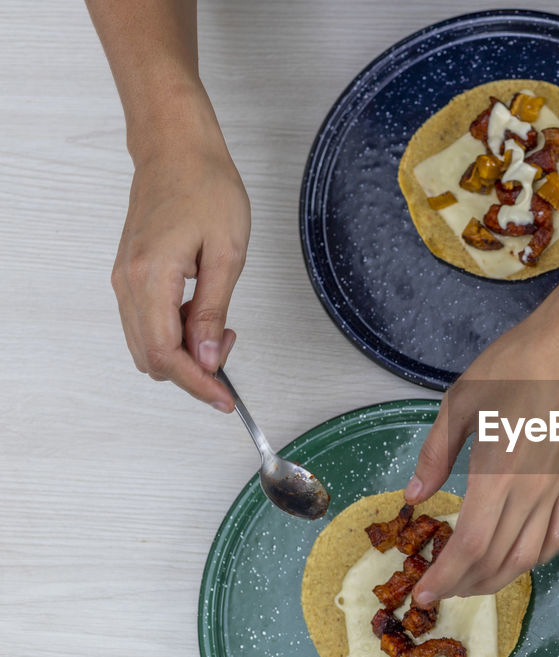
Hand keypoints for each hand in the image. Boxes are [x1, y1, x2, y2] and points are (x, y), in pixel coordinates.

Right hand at [110, 135, 248, 409]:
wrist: (176, 150)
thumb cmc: (206, 188)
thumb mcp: (227, 253)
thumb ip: (214, 310)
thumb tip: (207, 357)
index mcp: (150, 278)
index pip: (167, 354)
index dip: (197, 383)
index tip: (225, 398)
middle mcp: (127, 283)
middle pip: (151, 358)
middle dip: (193, 370)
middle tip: (229, 347)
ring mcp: (123, 280)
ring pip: (146, 345)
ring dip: (183, 353)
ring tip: (221, 328)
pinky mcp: (129, 275)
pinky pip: (145, 323)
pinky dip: (174, 333)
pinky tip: (203, 315)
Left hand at [405, 282, 558, 604]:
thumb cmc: (518, 364)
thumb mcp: (461, 401)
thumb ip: (436, 452)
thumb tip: (415, 494)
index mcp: (498, 473)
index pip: (470, 545)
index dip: (445, 577)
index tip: (423, 591)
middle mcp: (530, 491)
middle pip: (497, 560)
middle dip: (464, 584)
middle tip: (438, 590)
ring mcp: (555, 489)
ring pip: (529, 556)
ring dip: (498, 578)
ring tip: (471, 582)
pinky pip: (558, 535)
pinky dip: (537, 557)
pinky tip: (518, 556)